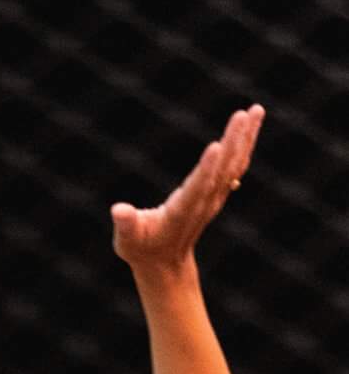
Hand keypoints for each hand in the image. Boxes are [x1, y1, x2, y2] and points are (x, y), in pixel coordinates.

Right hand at [110, 105, 263, 281]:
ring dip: (245, 138)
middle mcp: (202, 203)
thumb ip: (125, 224)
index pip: (196, 189)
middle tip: (241, 115)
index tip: (216, 146)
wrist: (164, 263)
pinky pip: (236, 165)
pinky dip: (245, 143)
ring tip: (255, 110)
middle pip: (221, 171)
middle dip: (232, 143)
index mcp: (180, 212)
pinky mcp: (217, 191)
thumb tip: (118, 210)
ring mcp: (213, 197)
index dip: (206, 170)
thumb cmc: (140, 247)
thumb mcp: (127, 240)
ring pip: (234, 166)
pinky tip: (251, 122)